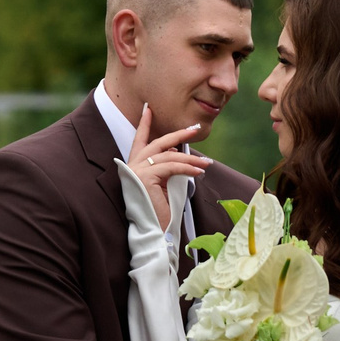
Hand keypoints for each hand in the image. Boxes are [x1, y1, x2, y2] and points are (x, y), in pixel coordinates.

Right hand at [125, 105, 212, 230]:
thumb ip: (167, 167)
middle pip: (158, 143)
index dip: (144, 124)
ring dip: (191, 160)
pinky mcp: (145, 177)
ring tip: (207, 165)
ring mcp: (136, 171)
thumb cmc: (159, 212)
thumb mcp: (163, 184)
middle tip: (195, 128)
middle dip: (178, 134)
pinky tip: (199, 172)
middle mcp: (131, 166)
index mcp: (133, 166)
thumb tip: (178, 152)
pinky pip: (172, 167)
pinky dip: (188, 168)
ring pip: (169, 156)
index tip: (148, 108)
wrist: (152, 232)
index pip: (139, 140)